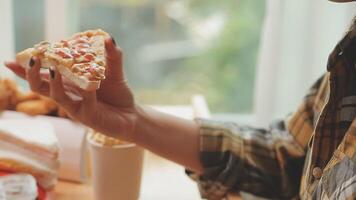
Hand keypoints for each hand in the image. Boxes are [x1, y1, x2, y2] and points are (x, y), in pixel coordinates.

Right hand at [5, 38, 136, 140]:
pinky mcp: (88, 117)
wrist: (132, 117)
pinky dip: (88, 91)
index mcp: (69, 84)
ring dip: (53, 82)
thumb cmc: (118, 95)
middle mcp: (68, 95)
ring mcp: (76, 108)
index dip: (26, 69)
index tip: (12, 59)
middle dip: (31, 73)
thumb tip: (108, 37)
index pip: (43, 75)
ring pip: (55, 96)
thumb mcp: (114, 72)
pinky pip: (84, 102)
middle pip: (40, 86)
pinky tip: (93, 85)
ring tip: (54, 69)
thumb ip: (111, 56)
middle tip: (33, 58)